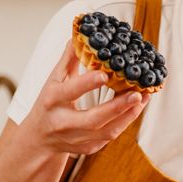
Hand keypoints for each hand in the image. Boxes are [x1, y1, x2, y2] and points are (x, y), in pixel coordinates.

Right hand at [23, 40, 146, 156]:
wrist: (39, 138)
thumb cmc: (49, 102)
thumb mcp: (53, 79)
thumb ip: (69, 58)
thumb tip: (81, 33)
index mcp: (52, 101)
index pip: (69, 92)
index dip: (86, 84)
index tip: (104, 74)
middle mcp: (62, 123)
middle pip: (92, 119)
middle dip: (116, 107)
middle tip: (136, 93)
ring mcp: (76, 139)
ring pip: (105, 131)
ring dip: (127, 115)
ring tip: (143, 97)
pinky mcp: (88, 148)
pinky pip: (110, 136)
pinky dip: (125, 122)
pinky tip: (136, 107)